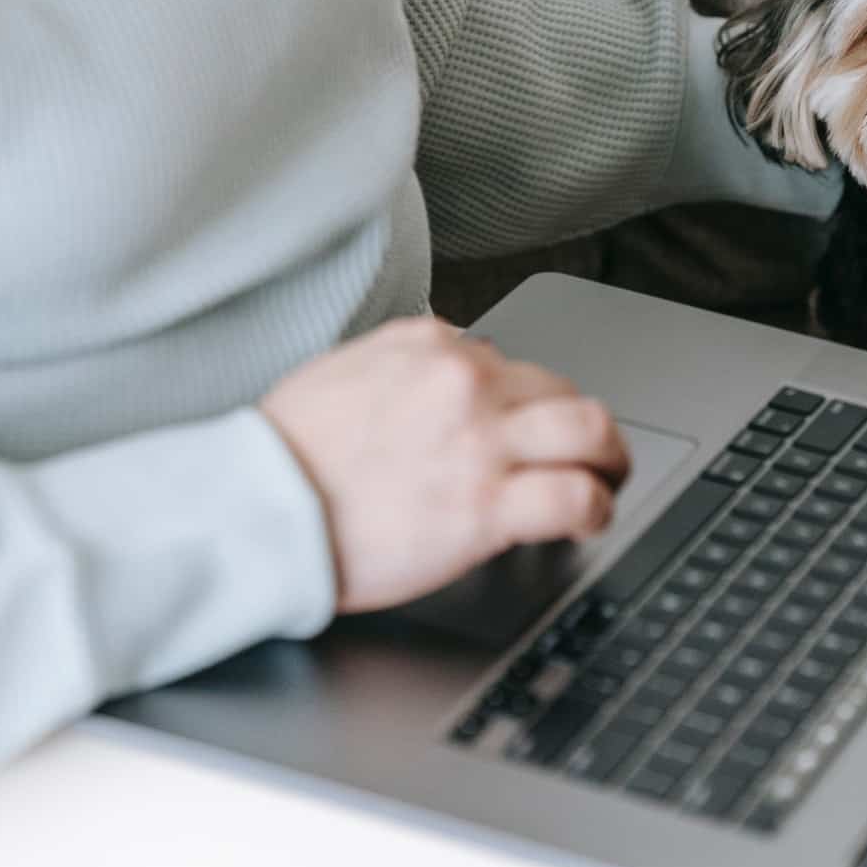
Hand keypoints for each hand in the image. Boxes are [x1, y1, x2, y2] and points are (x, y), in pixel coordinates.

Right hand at [260, 317, 629, 613]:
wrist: (257, 511)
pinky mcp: (488, 505)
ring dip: (610, 458)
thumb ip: (407, 362)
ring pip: (590, 432)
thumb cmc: (285, 454)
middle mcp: (466, 382)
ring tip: (607, 481)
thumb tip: (449, 365)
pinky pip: (576, 497)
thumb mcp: (346, 370)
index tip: (526, 430)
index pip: (511, 362)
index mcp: (432, 346)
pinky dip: (596, 509)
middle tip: (590, 455)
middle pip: (564, 392)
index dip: (526, 403)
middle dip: (583, 427)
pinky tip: (590, 521)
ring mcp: (482, 442)